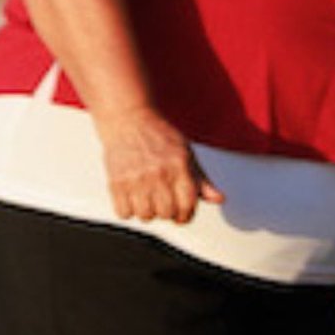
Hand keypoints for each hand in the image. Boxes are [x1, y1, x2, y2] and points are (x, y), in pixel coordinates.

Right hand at [93, 104, 215, 224]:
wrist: (129, 119)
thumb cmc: (159, 136)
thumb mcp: (187, 154)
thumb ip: (201, 180)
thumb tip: (218, 199)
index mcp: (179, 166)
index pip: (187, 205)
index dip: (186, 215)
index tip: (182, 215)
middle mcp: (158, 174)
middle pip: (166, 214)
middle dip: (167, 214)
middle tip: (163, 205)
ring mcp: (136, 179)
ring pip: (145, 215)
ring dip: (147, 212)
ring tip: (147, 200)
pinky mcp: (116, 182)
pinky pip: (124, 212)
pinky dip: (128, 210)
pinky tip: (133, 199)